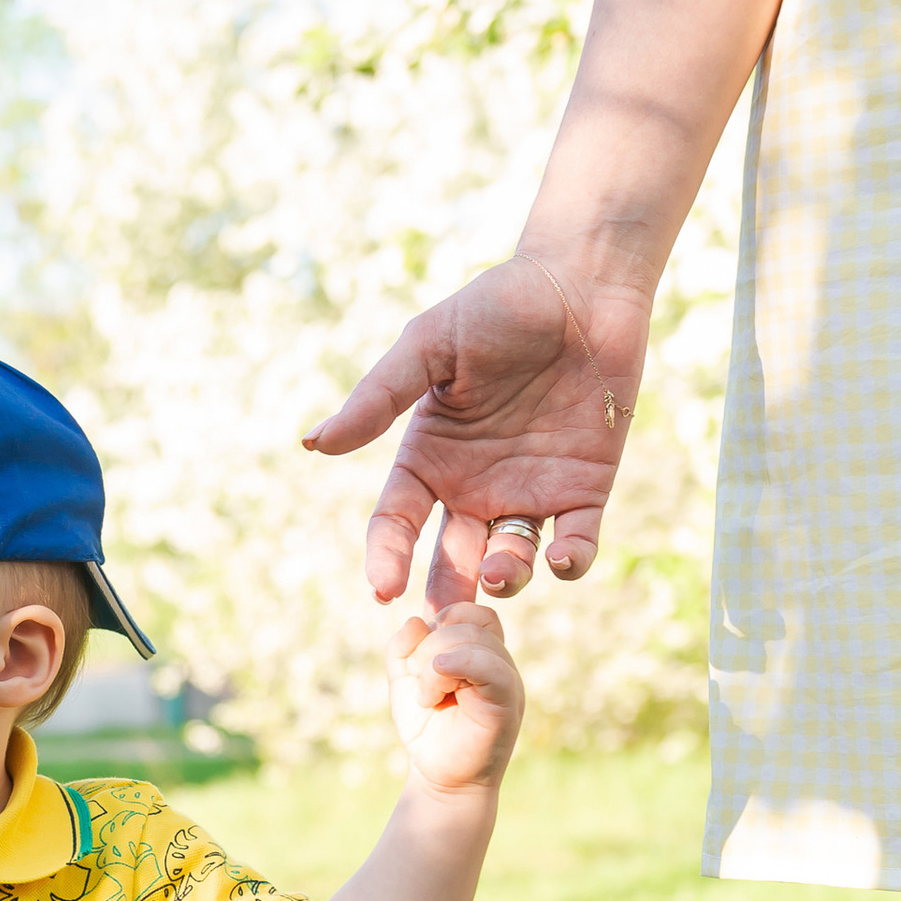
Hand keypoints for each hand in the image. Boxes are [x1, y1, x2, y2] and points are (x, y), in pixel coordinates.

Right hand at [305, 252, 652, 605]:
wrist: (581, 285)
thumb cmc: (497, 306)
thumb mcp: (429, 346)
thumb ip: (379, 397)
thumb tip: (315, 444)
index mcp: (430, 457)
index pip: (398, 521)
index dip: (388, 555)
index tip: (383, 587)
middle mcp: (475, 486)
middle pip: (453, 555)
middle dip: (448, 588)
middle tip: (444, 614)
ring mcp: (531, 492)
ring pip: (512, 558)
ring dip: (505, 576)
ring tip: (501, 573)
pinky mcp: (585, 491)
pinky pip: (577, 542)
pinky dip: (570, 562)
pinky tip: (560, 561)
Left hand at [386, 601, 523, 798]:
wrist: (440, 778)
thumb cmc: (427, 730)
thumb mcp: (404, 682)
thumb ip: (402, 649)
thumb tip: (416, 621)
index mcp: (478, 652)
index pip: (469, 611)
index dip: (440, 620)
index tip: (419, 656)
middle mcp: (498, 661)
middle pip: (467, 621)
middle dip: (429, 647)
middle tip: (421, 686)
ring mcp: (506, 679)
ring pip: (472, 641)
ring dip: (434, 666)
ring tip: (428, 698)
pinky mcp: (507, 701)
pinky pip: (489, 667)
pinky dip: (456, 666)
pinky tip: (435, 689)